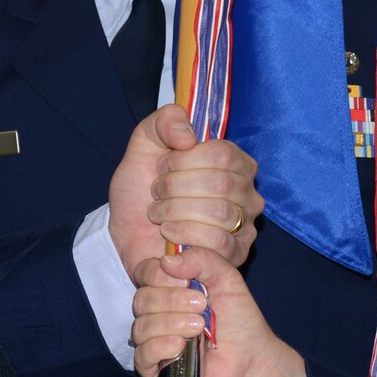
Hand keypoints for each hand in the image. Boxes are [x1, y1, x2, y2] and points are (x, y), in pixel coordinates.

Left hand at [108, 104, 261, 273]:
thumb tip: (187, 136)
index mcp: (235, 162)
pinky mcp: (236, 254)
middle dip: (175, 187)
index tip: (161, 167)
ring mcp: (245, 225)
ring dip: (177, 211)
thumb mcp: (145, 144)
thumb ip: (165, 122)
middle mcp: (248, 192)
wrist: (128, 233)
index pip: (222, 153)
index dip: (183, 160)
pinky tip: (168, 233)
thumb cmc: (143, 188)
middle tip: (157, 193)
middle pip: (221, 182)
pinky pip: (220, 242)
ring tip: (159, 214)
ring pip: (221, 212)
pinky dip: (186, 234)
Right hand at [131, 246, 306, 376]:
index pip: (145, 272)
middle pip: (141, 299)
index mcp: (169, 288)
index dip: (160, 275)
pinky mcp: (154, 367)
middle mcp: (157, 312)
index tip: (187, 282)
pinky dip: (160, 346)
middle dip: (172, 300)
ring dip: (171, 323)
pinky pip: (142, 353)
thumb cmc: (239, 319)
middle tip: (201, 306)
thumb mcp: (227, 278)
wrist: (250, 358)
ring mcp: (153, 340)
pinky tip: (181, 346)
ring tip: (199, 327)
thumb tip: (167, 261)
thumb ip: (202, 259)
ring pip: (141, 326)